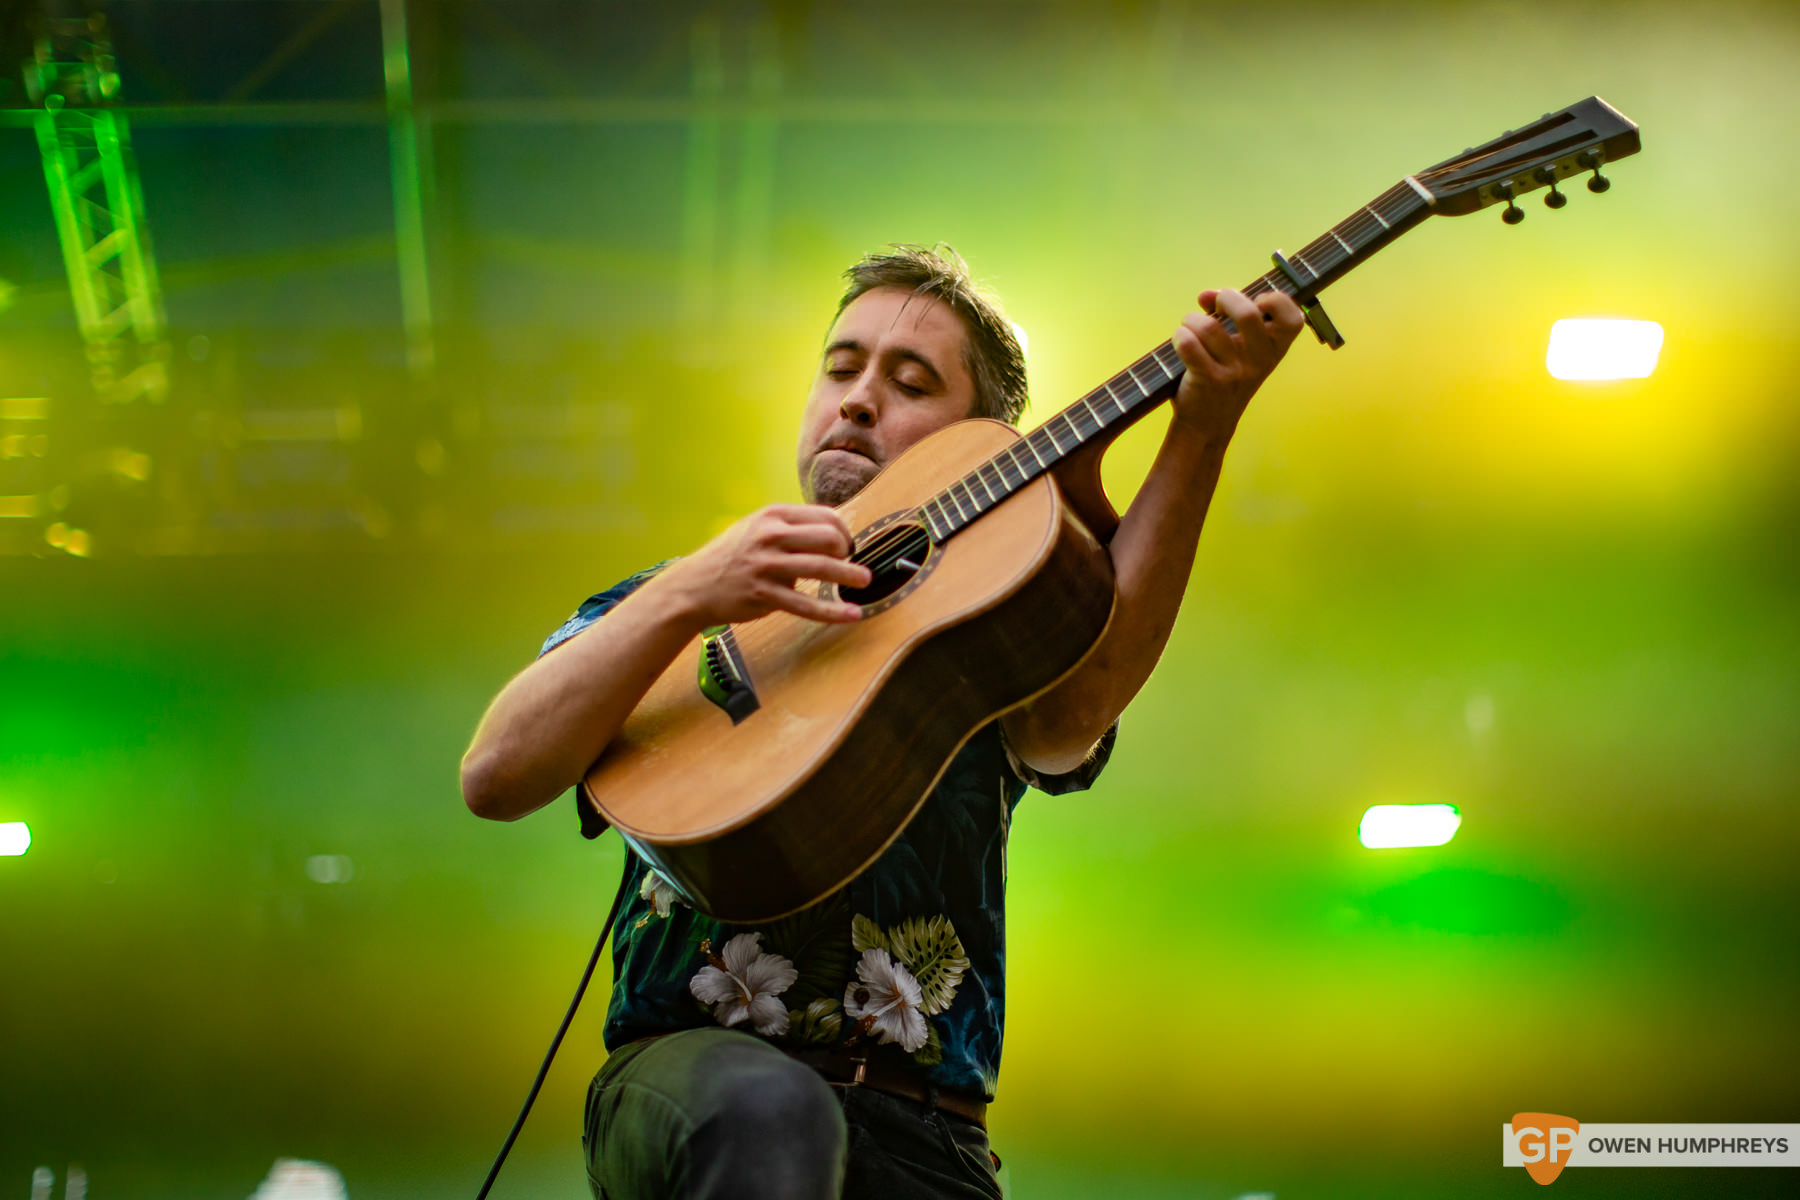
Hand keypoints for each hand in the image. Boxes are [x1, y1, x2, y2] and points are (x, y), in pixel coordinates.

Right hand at [662, 504, 868, 626]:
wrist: (694, 585)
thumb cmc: (732, 557)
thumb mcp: (757, 528)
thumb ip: (791, 529)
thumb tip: (833, 535)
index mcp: (773, 515)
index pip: (824, 516)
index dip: (844, 531)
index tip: (849, 546)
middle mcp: (770, 536)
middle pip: (827, 537)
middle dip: (847, 550)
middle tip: (852, 565)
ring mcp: (766, 565)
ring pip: (820, 567)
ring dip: (848, 575)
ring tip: (864, 581)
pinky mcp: (764, 595)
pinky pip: (806, 605)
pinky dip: (832, 612)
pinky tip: (851, 614)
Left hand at [1170, 287, 1304, 437]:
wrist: (1207, 424)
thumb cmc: (1224, 377)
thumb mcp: (1241, 350)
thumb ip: (1229, 316)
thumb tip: (1207, 295)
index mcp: (1274, 350)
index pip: (1293, 319)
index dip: (1276, 301)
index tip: (1257, 300)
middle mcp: (1259, 362)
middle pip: (1248, 313)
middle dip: (1226, 298)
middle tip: (1215, 304)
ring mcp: (1235, 372)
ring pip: (1208, 326)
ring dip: (1191, 320)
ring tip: (1189, 327)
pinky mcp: (1209, 381)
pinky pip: (1189, 343)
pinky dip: (1179, 336)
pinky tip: (1180, 341)